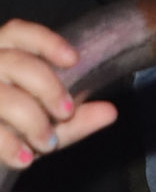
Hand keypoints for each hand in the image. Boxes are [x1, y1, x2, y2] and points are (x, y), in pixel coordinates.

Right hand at [0, 20, 115, 169]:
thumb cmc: (14, 127)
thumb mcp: (46, 121)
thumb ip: (76, 118)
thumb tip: (110, 112)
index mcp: (2, 54)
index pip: (18, 33)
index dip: (46, 41)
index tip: (74, 59)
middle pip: (17, 64)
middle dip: (48, 88)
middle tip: (66, 114)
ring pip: (3, 97)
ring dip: (32, 121)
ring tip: (47, 143)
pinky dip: (8, 146)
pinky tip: (24, 159)